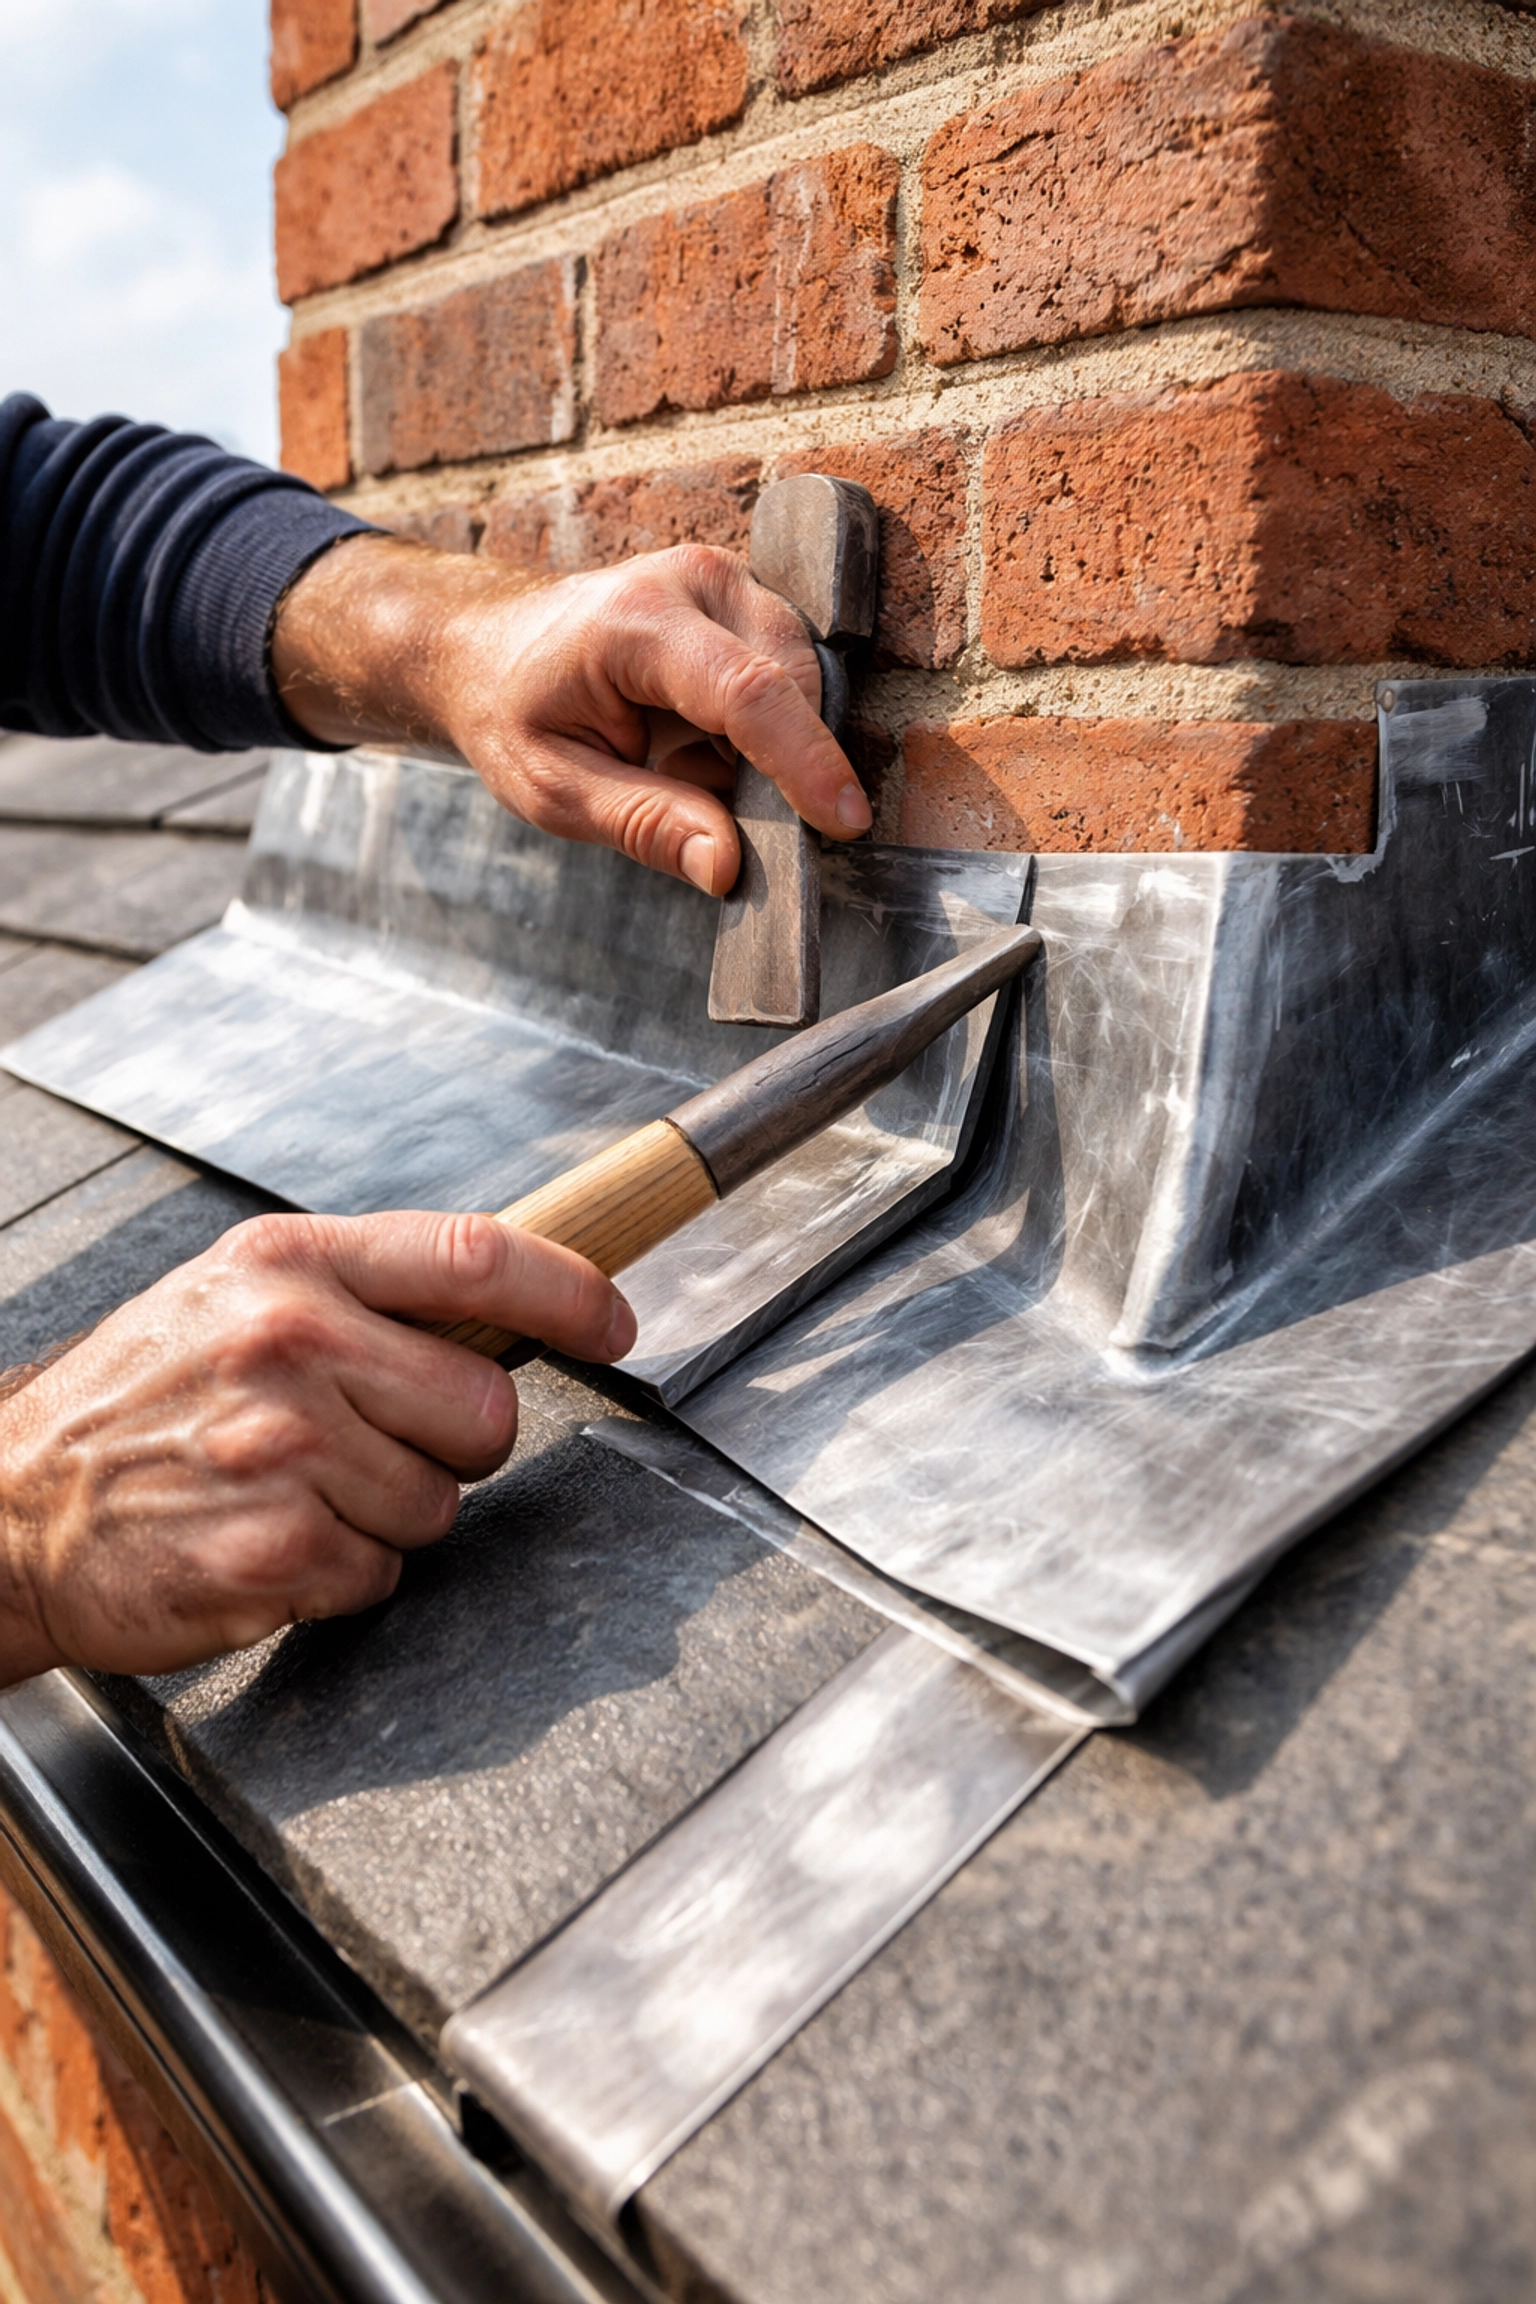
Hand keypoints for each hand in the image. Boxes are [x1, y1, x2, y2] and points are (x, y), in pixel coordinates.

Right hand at [0, 1211, 634, 1685]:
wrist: (13, 1509)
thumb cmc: (140, 1402)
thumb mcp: (233, 1294)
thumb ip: (363, 1289)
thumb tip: (506, 1303)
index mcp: (289, 1263)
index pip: (476, 1255)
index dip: (569, 1294)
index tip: (612, 1323)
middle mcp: (289, 1342)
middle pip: (483, 1406)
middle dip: (453, 1441)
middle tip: (369, 1443)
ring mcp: (284, 1448)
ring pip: (440, 1502)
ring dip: (387, 1514)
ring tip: (295, 1491)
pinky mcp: (277, 1548)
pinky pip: (384, 1572)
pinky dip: (342, 1575)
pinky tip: (271, 1543)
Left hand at [270, 534, 870, 895]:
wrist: (488, 648)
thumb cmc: (513, 713)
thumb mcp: (553, 790)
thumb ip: (643, 824)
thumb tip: (727, 865)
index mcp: (635, 623)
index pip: (748, 694)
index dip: (805, 764)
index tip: (844, 825)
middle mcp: (693, 581)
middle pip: (790, 682)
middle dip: (776, 764)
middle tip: (697, 799)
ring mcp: (724, 580)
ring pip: (799, 677)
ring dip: (761, 745)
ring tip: (681, 764)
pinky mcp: (741, 598)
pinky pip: (787, 672)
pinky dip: (756, 727)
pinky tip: (696, 741)